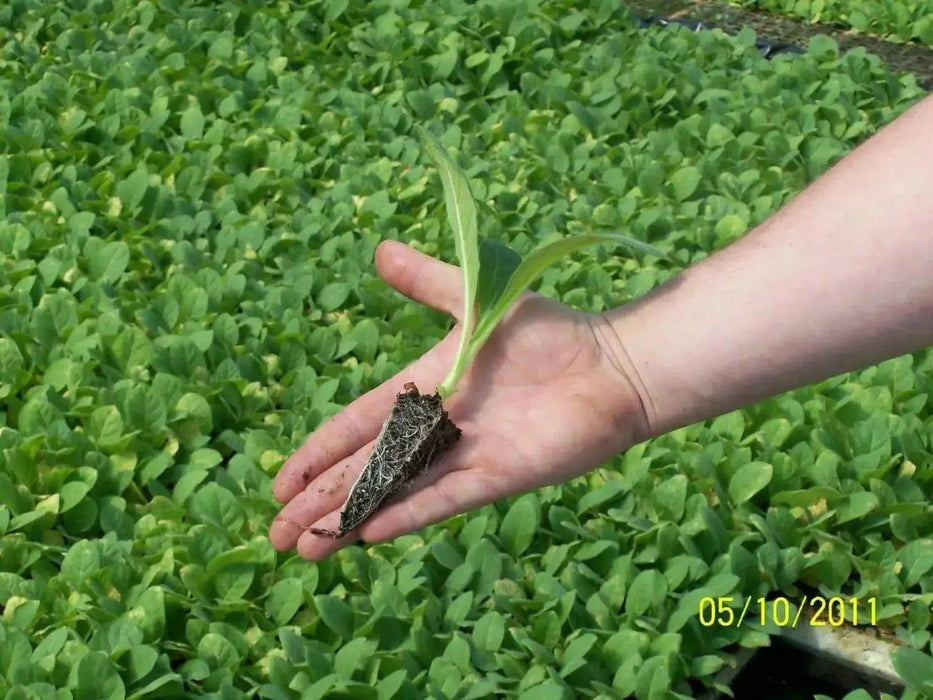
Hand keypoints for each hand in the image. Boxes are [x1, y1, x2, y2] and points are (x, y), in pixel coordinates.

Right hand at [269, 239, 649, 559]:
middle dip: (319, 500)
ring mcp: (466, 456)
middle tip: (273, 534)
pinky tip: (367, 535)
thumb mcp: (475, 299)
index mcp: (423, 389)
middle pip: (365, 469)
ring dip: (349, 518)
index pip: (357, 426)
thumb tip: (379, 250)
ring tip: (305, 546)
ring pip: (395, 492)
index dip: (318, 453)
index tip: (279, 482)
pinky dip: (407, 515)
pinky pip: (444, 498)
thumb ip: (427, 280)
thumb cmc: (549, 332)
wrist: (611, 364)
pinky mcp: (498, 476)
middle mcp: (437, 430)